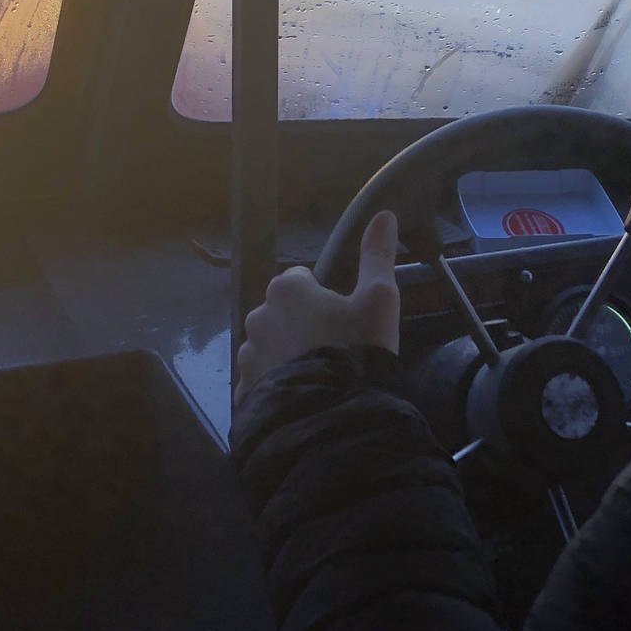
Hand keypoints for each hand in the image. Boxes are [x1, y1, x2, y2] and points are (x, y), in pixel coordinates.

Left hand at [234, 211, 401, 403]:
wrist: (330, 415)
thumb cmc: (356, 350)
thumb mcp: (380, 300)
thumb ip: (378, 256)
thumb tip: (385, 214)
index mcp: (287, 289)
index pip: (301, 277)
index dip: (322, 295)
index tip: (342, 318)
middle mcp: (259, 315)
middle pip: (282, 311)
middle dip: (301, 324)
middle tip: (334, 348)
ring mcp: (249, 354)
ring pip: (270, 345)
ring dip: (286, 353)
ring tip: (319, 376)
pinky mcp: (245, 389)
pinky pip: (261, 378)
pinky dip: (276, 383)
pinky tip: (301, 396)